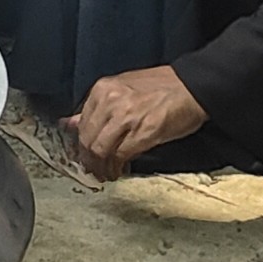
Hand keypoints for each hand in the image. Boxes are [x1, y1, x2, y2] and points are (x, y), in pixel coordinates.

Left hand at [62, 65, 207, 177]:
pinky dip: (116, 167)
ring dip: (100, 167)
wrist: (192, 87)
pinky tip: (119, 171)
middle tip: (94, 170)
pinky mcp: (142, 132)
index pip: (81, 124)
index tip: (85, 156)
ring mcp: (125, 116)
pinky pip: (119, 155)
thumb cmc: (160, 88)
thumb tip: (70, 123)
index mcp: (103, 89)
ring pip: (99, 149)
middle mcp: (110, 100)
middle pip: (88, 139)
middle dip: (89, 160)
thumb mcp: (123, 89)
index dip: (81, 145)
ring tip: (106, 174)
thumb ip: (97, 107)